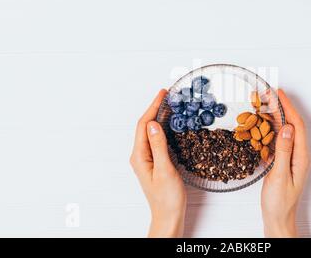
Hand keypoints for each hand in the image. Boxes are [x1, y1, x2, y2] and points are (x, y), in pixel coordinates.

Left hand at [130, 89, 186, 237]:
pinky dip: (163, 128)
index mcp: (139, 156)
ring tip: (169, 104)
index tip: (162, 93)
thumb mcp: (164, 169)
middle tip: (167, 94)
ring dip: (159, 116)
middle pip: (145, 126)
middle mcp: (140, 155)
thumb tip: (153, 124)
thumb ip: (158, 146)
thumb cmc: (167, 198)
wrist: (169, 216)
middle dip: (155, 108)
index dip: (152, 107)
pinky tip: (170, 124)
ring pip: (151, 132)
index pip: (144, 125)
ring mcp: (147, 159)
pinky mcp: (155, 162)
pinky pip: (157, 139)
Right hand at [261, 89, 309, 236]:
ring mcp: (290, 157)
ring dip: (275, 114)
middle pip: (291, 124)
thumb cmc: (279, 202)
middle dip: (282, 106)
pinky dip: (270, 127)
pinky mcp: (282, 160)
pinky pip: (277, 139)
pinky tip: (262, 122)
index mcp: (300, 156)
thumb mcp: (279, 176)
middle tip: (270, 92)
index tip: (278, 93)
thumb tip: (286, 128)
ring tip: (265, 102)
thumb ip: (283, 151)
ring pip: (284, 130)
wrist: (278, 218)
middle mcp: (297, 154)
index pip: (296, 125)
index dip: (288, 107)